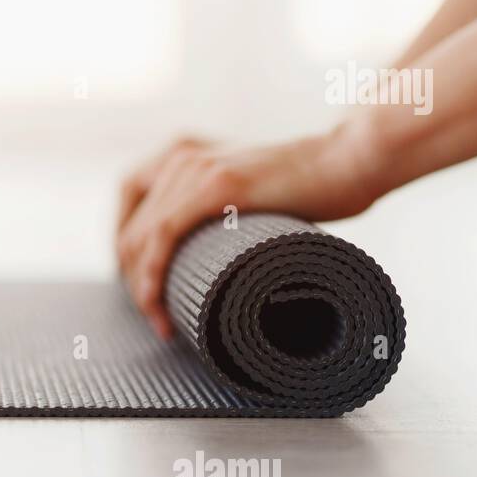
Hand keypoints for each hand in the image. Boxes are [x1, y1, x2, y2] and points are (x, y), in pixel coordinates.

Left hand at [116, 130, 381, 338]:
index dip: (128, 254)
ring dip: (143, 289)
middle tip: (156, 319)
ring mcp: (195, 168)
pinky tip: (155, 303)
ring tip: (162, 324)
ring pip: (141, 238)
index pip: (130, 207)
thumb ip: (217, 212)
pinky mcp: (216, 185)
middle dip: (134, 281)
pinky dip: (152, 273)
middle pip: (131, 229)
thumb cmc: (309, 186)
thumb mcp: (245, 195)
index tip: (145, 291)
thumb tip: (202, 260)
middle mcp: (179, 156)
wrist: (348, 160)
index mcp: (181, 153)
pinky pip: (164, 235)